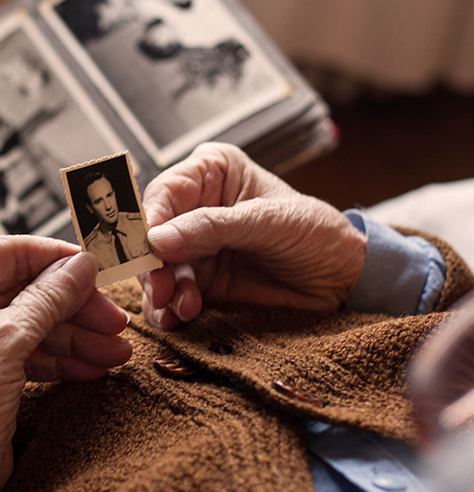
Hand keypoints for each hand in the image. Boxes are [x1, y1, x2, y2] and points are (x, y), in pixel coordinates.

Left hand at [0, 236, 130, 491]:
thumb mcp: (3, 347)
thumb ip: (45, 300)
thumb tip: (80, 267)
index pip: (4, 253)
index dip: (56, 260)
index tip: (96, 267)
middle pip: (21, 288)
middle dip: (72, 308)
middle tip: (113, 320)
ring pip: (27, 319)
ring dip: (73, 336)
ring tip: (114, 350)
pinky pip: (22, 347)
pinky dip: (57, 357)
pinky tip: (91, 366)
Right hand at [139, 142, 365, 327]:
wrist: (344, 282)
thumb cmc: (317, 234)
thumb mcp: (269, 223)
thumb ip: (212, 228)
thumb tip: (157, 239)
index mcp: (211, 173)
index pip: (164, 192)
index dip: (149, 221)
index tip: (148, 249)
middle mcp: (194, 207)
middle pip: (150, 233)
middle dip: (152, 264)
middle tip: (161, 289)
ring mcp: (193, 246)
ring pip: (155, 268)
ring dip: (161, 291)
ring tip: (182, 308)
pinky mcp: (198, 281)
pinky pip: (169, 295)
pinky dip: (168, 309)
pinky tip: (178, 318)